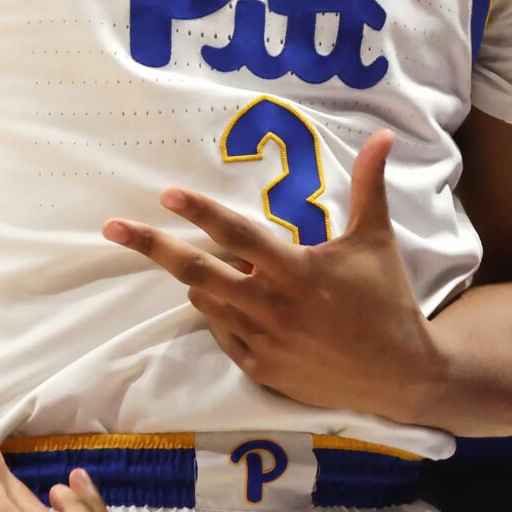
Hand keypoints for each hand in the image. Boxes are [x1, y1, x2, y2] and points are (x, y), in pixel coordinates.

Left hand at [102, 130, 442, 416]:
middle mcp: (272, 306)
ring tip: (225, 267)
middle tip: (112, 228)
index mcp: (298, 271)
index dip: (201, 212)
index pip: (239, 234)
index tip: (166, 194)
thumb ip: (370, 186)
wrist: (399, 376)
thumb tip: (380, 135)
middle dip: (151, 246)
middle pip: (197, 271)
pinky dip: (218, 311)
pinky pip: (219, 332)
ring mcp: (262, 341)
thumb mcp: (376, 241)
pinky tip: (238, 302)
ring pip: (204, 299)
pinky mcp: (259, 367)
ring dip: (199, 277)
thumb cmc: (388, 301)